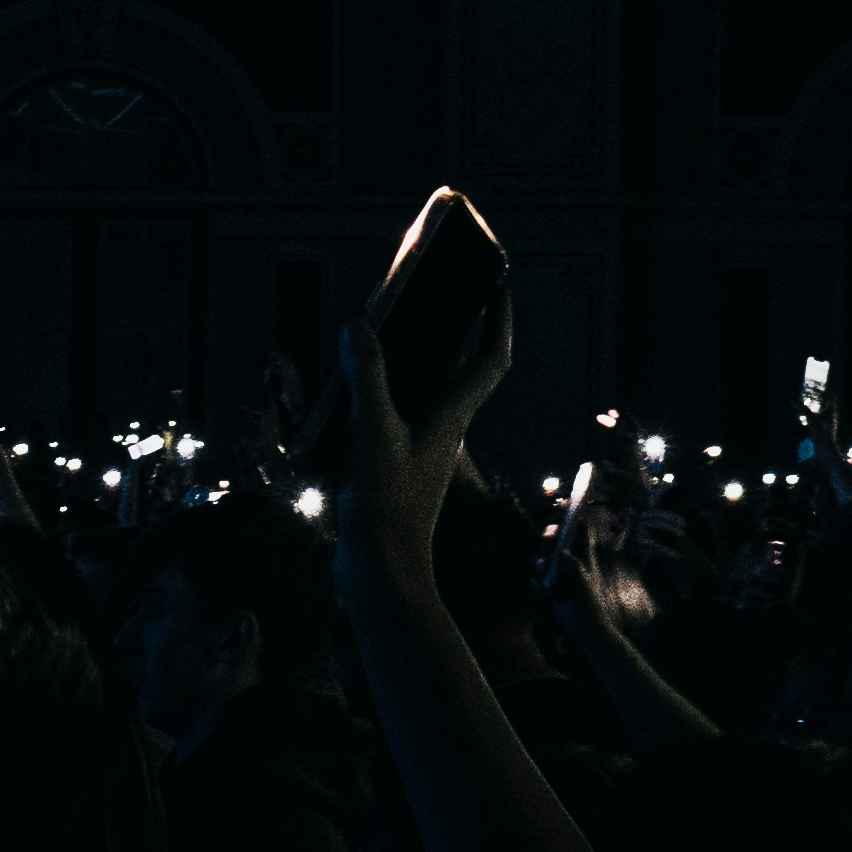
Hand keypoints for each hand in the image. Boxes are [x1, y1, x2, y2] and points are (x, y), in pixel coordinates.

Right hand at [331, 213, 512, 561]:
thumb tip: (358, 324)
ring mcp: (420, 445)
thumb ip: (369, 377)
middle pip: (460, 365)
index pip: (491, 357)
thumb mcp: (374, 434)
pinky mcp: (396, 462)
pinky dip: (382, 386)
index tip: (498, 279)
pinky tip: (351, 379)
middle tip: (437, 286)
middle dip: (455, 323)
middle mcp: (444, 426)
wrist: (380, 572)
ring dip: (415, 352)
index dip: (499, 316)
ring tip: (389, 319)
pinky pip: (396, 409)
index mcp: (453, 416)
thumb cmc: (388, 507)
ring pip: (425, 386)